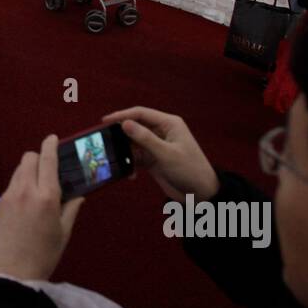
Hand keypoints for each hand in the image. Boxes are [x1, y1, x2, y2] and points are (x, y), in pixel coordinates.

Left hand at [0, 134, 83, 281]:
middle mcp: (26, 191)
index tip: (53, 138)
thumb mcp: (64, 232)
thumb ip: (71, 208)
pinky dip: (20, 185)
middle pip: (29, 158)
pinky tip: (25, 202)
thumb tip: (78, 194)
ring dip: (28, 171)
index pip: (47, 160)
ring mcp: (9, 196)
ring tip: (36, 186)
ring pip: (18, 170)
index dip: (50, 145)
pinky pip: (11, 185)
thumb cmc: (44, 255)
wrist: (13, 273)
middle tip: (47, 169)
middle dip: (38, 158)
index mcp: (47, 196)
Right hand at [101, 106, 218, 201]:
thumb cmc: (190, 170)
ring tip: (117, 160)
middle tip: (105, 141)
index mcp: (169, 124)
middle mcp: (162, 132)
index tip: (105, 121)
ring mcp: (157, 146)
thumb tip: (125, 124)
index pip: (141, 113)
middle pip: (135, 127)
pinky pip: (137, 157)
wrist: (201, 194)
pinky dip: (131, 164)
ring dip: (126, 152)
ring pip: (134, 143)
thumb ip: (144, 138)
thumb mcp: (166, 154)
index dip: (122, 115)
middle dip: (121, 135)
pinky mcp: (154, 160)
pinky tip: (130, 174)